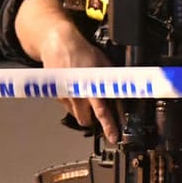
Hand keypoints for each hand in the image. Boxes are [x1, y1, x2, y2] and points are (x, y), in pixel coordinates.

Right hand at [37, 26, 118, 143]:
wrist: (59, 46)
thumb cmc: (82, 53)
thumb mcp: (105, 65)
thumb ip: (113, 80)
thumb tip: (125, 90)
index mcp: (90, 88)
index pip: (102, 113)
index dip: (109, 127)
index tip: (113, 137)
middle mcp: (76, 95)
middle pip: (86, 120)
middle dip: (94, 121)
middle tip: (101, 116)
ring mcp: (65, 96)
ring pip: (76, 114)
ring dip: (84, 112)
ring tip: (89, 100)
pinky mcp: (57, 95)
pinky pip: (68, 106)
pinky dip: (75, 104)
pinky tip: (78, 92)